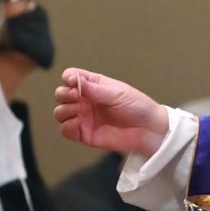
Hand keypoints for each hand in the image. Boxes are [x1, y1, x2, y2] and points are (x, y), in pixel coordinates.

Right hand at [53, 67, 168, 156]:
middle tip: (77, 97)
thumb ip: (94, 89)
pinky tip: (79, 123)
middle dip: (64, 94)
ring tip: (80, 111)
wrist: (149, 130)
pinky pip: (66, 130)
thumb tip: (73, 79)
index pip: (70, 76)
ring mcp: (84, 117)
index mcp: (93, 85)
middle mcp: (86, 100)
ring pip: (60, 112)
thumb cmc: (137, 106)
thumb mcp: (116, 93)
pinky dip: (67, 126)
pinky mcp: (85, 134)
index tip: (73, 82)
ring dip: (64, 110)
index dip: (68, 78)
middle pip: (61, 94)